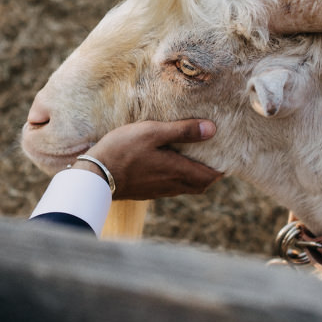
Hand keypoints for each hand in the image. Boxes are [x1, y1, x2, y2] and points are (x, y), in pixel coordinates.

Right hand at [74, 119, 221, 199]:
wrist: (95, 176)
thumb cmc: (123, 150)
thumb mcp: (152, 132)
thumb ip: (182, 131)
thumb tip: (212, 129)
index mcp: (176, 170)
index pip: (208, 177)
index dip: (220, 170)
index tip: (226, 158)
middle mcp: (170, 185)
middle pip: (198, 186)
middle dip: (208, 175)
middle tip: (212, 160)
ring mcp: (156, 191)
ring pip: (183, 188)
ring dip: (192, 178)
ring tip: (192, 161)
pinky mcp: (144, 191)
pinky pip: (168, 188)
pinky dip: (176, 179)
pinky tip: (167, 167)